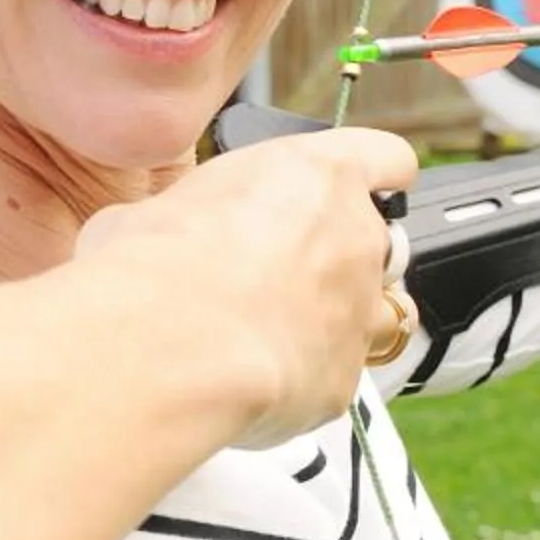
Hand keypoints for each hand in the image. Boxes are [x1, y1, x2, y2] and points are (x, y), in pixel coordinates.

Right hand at [74, 126, 419, 447]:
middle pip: (376, 242)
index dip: (377, 174)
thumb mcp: (158, 208)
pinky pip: (334, 376)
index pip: (385, 158)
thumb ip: (196, 213)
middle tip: (276, 277)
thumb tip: (161, 234)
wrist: (168, 346)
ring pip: (374, 313)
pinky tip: (253, 382)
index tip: (365, 187)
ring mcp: (359, 312)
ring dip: (338, 321)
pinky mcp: (344, 379)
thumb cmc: (154, 263)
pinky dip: (305, 380)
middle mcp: (355, 239)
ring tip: (275, 336)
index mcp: (318, 175)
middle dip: (337, 260)